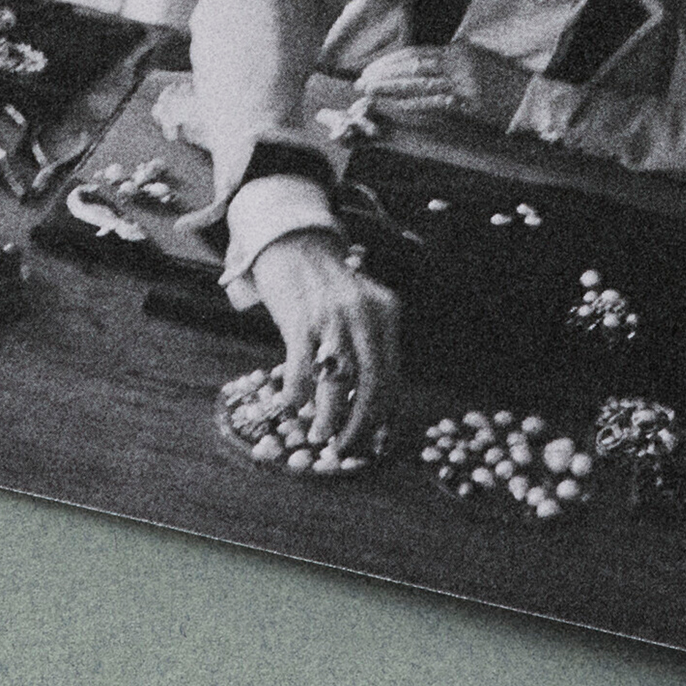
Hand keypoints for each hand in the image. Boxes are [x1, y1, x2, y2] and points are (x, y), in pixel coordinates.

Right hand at [247, 231, 399, 454]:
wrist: (292, 239)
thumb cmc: (326, 282)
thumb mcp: (361, 304)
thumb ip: (370, 341)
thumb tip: (371, 400)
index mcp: (386, 312)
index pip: (392, 374)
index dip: (383, 412)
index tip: (373, 437)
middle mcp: (364, 315)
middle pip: (370, 383)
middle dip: (360, 424)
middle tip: (346, 447)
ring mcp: (331, 317)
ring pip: (337, 382)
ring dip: (329, 418)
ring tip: (320, 436)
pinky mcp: (299, 319)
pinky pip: (301, 369)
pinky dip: (296, 395)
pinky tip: (293, 405)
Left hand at [356, 43, 529, 128]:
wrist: (532, 99)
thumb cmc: (503, 82)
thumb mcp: (475, 62)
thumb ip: (448, 63)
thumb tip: (417, 70)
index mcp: (458, 50)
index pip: (416, 53)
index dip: (391, 62)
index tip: (371, 69)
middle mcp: (458, 62)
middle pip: (412, 66)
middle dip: (384, 74)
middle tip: (361, 81)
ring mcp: (463, 83)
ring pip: (419, 83)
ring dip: (391, 88)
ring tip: (370, 91)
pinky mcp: (468, 103)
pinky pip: (435, 102)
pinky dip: (414, 103)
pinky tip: (396, 104)